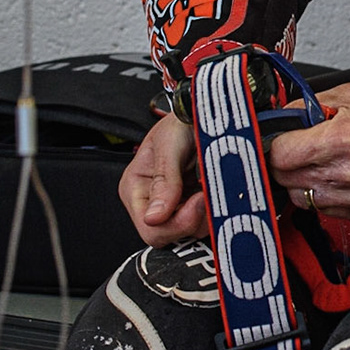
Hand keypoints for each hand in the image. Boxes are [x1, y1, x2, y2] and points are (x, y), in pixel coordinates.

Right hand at [117, 112, 206, 246]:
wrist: (201, 113)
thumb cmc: (181, 122)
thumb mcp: (170, 144)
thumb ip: (164, 180)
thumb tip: (155, 217)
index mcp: (134, 189)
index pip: (150, 230)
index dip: (177, 223)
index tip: (199, 199)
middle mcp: (150, 202)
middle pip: (170, 236)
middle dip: (193, 219)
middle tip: (208, 192)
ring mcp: (172, 207)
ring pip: (190, 233)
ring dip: (207, 214)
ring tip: (211, 185)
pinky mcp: (191, 206)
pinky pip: (204, 222)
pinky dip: (214, 210)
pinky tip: (215, 190)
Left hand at [267, 78, 349, 221]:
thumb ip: (308, 108)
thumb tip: (280, 120)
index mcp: (344, 139)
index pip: (280, 157)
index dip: (276, 147)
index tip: (281, 142)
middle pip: (289, 183)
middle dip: (289, 165)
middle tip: (303, 150)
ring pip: (308, 202)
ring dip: (309, 184)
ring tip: (329, 163)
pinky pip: (335, 213)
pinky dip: (334, 197)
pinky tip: (347, 176)